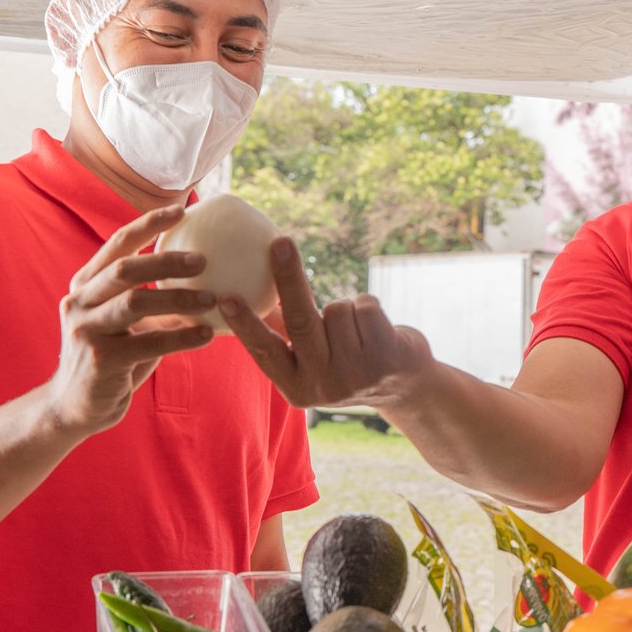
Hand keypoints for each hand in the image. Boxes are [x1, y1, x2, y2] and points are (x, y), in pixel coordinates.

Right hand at [44, 204, 215, 435]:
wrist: (76, 407)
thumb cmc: (114, 358)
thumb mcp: (128, 323)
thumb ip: (152, 299)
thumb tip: (207, 276)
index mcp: (86, 285)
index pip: (116, 244)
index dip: (147, 224)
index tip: (181, 209)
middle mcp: (79, 301)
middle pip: (124, 269)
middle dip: (165, 260)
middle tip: (204, 259)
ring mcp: (85, 329)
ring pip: (135, 302)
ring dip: (178, 298)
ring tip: (212, 299)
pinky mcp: (99, 359)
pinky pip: (147, 342)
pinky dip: (181, 337)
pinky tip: (206, 334)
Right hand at [220, 237, 433, 408]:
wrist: (406, 387)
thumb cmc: (348, 362)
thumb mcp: (312, 361)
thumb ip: (283, 335)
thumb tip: (248, 295)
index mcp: (297, 389)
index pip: (265, 352)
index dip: (246, 324)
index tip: (226, 299)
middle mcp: (324, 387)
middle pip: (301, 322)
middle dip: (289, 278)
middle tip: (281, 242)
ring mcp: (356, 375)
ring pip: (336, 308)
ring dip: (345, 305)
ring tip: (356, 329)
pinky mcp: (386, 359)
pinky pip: (365, 305)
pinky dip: (368, 305)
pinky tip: (376, 328)